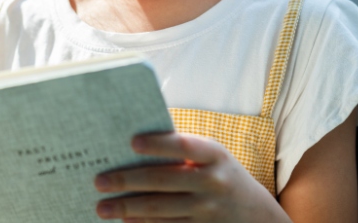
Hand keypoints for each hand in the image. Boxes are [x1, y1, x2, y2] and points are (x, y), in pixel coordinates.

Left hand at [94, 132, 290, 221]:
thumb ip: (185, 151)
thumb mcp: (215, 159)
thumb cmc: (224, 177)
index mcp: (216, 156)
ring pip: (160, 210)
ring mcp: (208, 211)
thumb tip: (137, 145)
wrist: (258, 217)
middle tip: (99, 181)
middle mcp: (213, 183)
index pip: (184, 145)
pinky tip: (126, 222)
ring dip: (128, 209)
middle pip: (164, 182)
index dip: (158, 144)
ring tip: (102, 207)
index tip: (131, 143)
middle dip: (128, 181)